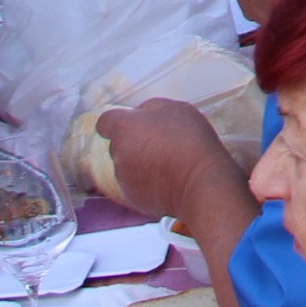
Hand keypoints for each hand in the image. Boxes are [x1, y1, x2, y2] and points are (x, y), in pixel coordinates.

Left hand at [95, 98, 243, 219]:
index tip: (133, 125)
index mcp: (124, 128)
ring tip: (169, 164)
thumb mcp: (176, 108)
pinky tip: (169, 180)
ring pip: (127, 166)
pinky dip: (148, 183)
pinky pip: (137, 185)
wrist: (199, 182)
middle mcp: (118, 154)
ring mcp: (124, 179)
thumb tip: (141, 114)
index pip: (105, 122)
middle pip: (118, 145)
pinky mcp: (134, 198)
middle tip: (161, 144)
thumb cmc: (190, 142)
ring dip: (141, 163)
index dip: (118, 122)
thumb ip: (151, 108)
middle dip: (134, 143)